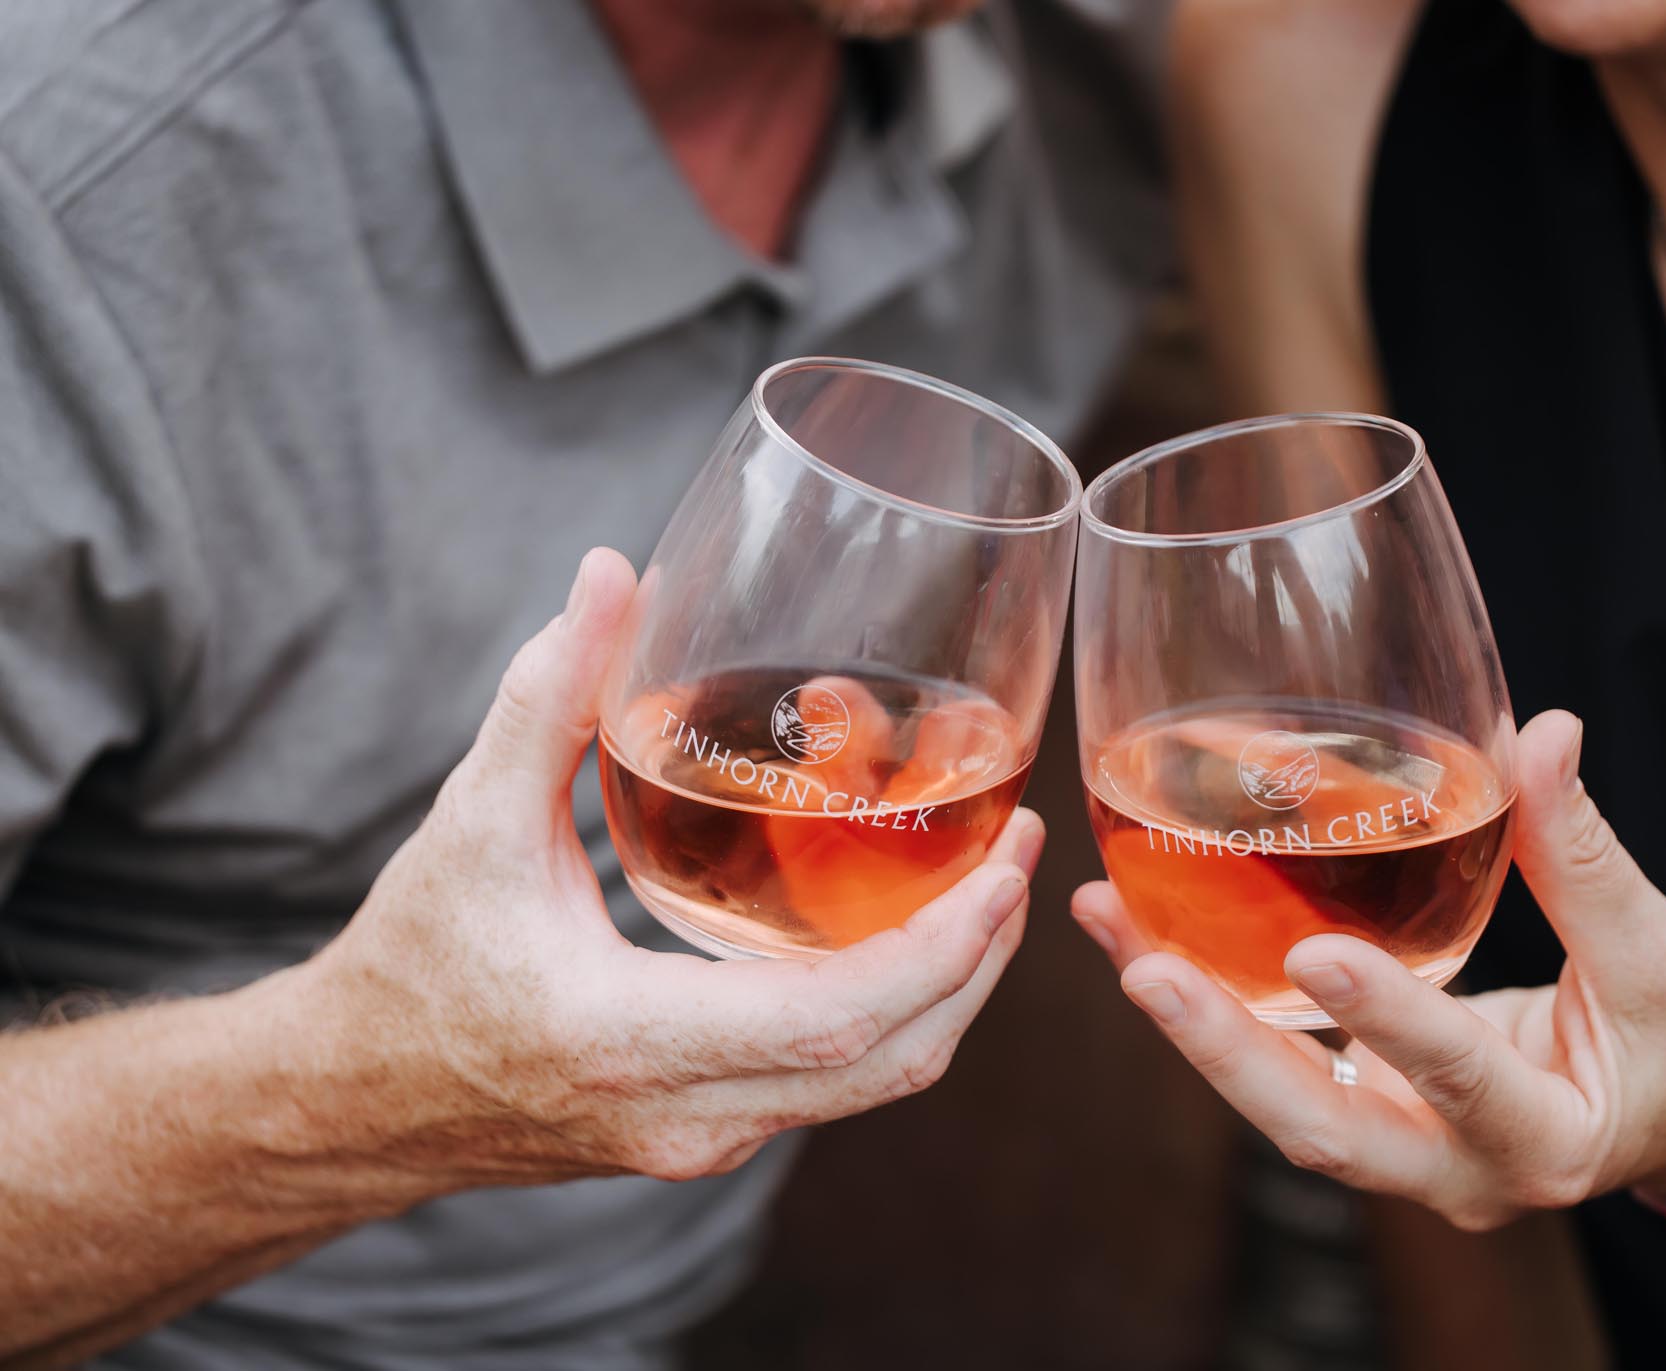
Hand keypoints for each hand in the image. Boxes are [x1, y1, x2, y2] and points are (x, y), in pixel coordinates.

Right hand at [288, 549, 1039, 1196]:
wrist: (354, 1101)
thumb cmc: (412, 963)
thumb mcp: (470, 822)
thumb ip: (548, 696)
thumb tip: (613, 573)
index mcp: (631, 1040)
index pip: (837, 1023)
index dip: (942, 949)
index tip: (1007, 868)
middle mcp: (688, 1112)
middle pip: (893, 1063)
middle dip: (980, 960)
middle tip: (1024, 855)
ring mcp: (705, 1138)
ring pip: (877, 1084)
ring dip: (953, 990)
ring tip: (989, 885)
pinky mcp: (710, 1132)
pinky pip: (841, 1085)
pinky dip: (901, 1014)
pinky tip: (911, 932)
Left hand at [1072, 710, 1665, 1231]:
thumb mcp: (1663, 954)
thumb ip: (1587, 854)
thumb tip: (1545, 735)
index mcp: (1548, 1140)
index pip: (1460, 1078)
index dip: (1389, 1021)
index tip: (1315, 954)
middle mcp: (1460, 1171)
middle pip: (1325, 1127)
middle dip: (1228, 1052)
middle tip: (1146, 970)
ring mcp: (1411, 1153)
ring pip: (1287, 1105)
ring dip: (1200, 1024)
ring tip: (1115, 929)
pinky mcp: (1381, 1112)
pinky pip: (1289, 1068)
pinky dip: (1222, 1009)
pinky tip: (1151, 936)